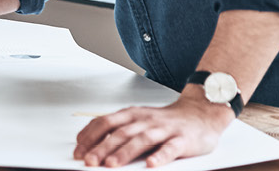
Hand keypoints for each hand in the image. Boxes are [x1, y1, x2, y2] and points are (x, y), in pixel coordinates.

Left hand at [72, 93, 233, 167]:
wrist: (201, 112)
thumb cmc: (164, 121)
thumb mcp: (137, 119)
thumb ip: (116, 129)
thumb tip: (88, 144)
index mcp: (132, 114)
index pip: (106, 122)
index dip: (90, 136)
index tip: (78, 151)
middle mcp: (146, 120)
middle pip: (121, 133)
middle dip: (102, 148)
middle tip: (89, 162)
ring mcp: (164, 129)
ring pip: (142, 140)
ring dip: (125, 152)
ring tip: (111, 164)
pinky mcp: (182, 140)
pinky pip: (170, 148)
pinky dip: (160, 156)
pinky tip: (151, 165)